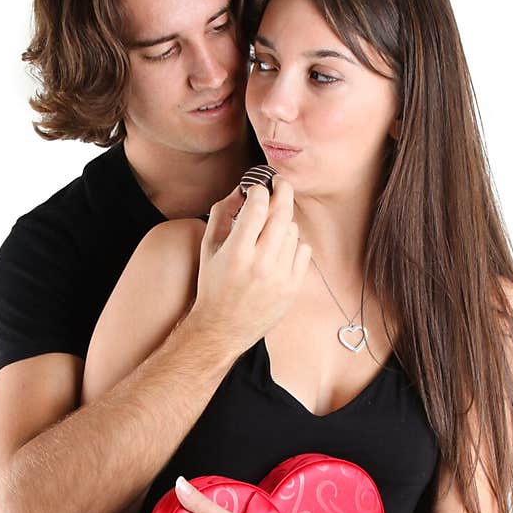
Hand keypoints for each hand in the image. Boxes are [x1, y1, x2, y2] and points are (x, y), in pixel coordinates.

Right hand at [185, 177, 310, 354]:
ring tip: (271, 228)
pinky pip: (303, 251)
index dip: (260, 189)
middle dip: (283, 190)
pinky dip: (294, 243)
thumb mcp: (208, 249)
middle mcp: (261, 264)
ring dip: (284, 222)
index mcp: (237, 253)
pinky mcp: (293, 288)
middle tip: (280, 182)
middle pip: (282, 213)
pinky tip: (281, 248)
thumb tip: (240, 189)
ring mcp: (280, 277)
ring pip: (293, 231)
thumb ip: (222, 215)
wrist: (223, 329)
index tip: (258, 185)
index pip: (257, 206)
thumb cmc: (213, 287)